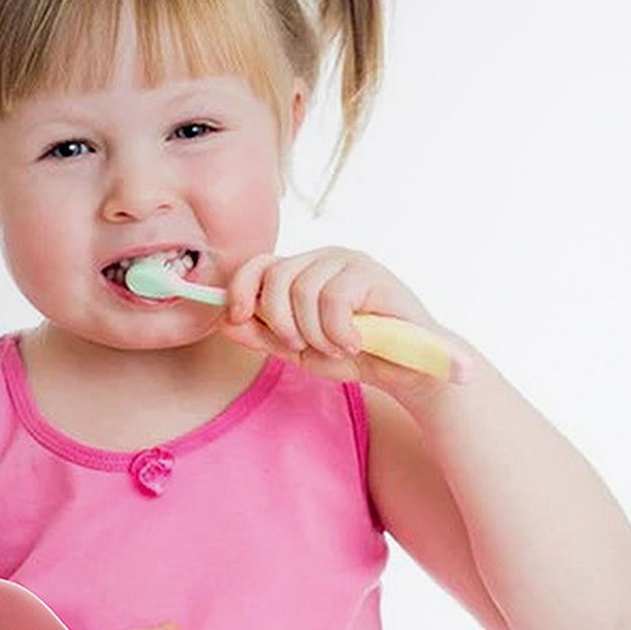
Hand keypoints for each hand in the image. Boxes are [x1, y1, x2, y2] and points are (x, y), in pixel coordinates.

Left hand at [221, 247, 449, 390]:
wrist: (406, 370)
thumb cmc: (354, 356)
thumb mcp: (298, 351)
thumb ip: (262, 336)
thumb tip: (224, 322)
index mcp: (301, 272)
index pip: (258, 264)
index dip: (241, 288)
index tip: (239, 317)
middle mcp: (322, 259)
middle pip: (275, 277)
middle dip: (280, 321)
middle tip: (303, 346)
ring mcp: (347, 261)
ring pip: (303, 290)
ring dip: (315, 333)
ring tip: (337, 347)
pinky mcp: (370, 272)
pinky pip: (333, 299)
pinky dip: (338, 332)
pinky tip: (354, 343)